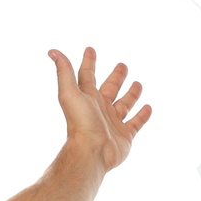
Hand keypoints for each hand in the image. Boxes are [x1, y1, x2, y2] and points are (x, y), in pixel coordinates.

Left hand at [49, 46, 150, 170]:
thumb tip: (53, 51)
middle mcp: (100, 108)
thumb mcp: (69, 93)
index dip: (89, 62)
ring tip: (138, 84)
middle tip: (123, 65)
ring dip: (131, 94)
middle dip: (116, 76)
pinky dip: (142, 116)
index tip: (90, 49)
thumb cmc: (80, 122)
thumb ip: (64, 72)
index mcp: (88, 97)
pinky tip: (148, 107)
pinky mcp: (125, 135)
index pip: (87, 75)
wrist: (92, 151)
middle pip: (110, 88)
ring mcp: (113, 122)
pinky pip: (136, 123)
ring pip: (125, 104)